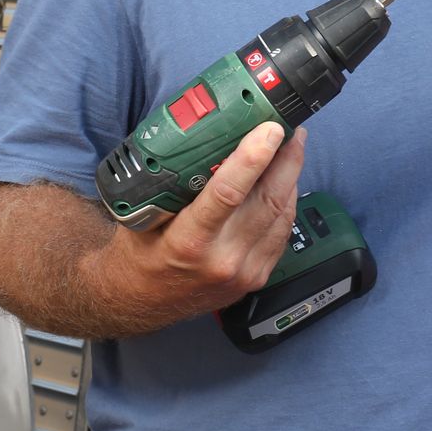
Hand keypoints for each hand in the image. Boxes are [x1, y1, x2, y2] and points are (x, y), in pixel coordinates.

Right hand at [99, 120, 306, 320]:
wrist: (140, 301)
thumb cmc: (140, 253)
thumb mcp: (142, 215)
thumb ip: (172, 185)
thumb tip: (203, 139)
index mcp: (188, 242)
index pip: (227, 194)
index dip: (253, 158)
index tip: (268, 130)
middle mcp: (222, 259)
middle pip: (267, 201)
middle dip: (285, 159)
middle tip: (290, 129)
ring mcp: (244, 272)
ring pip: (282, 215)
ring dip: (291, 177)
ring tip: (291, 147)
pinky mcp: (257, 277)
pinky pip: (282, 233)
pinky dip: (287, 203)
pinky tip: (285, 182)